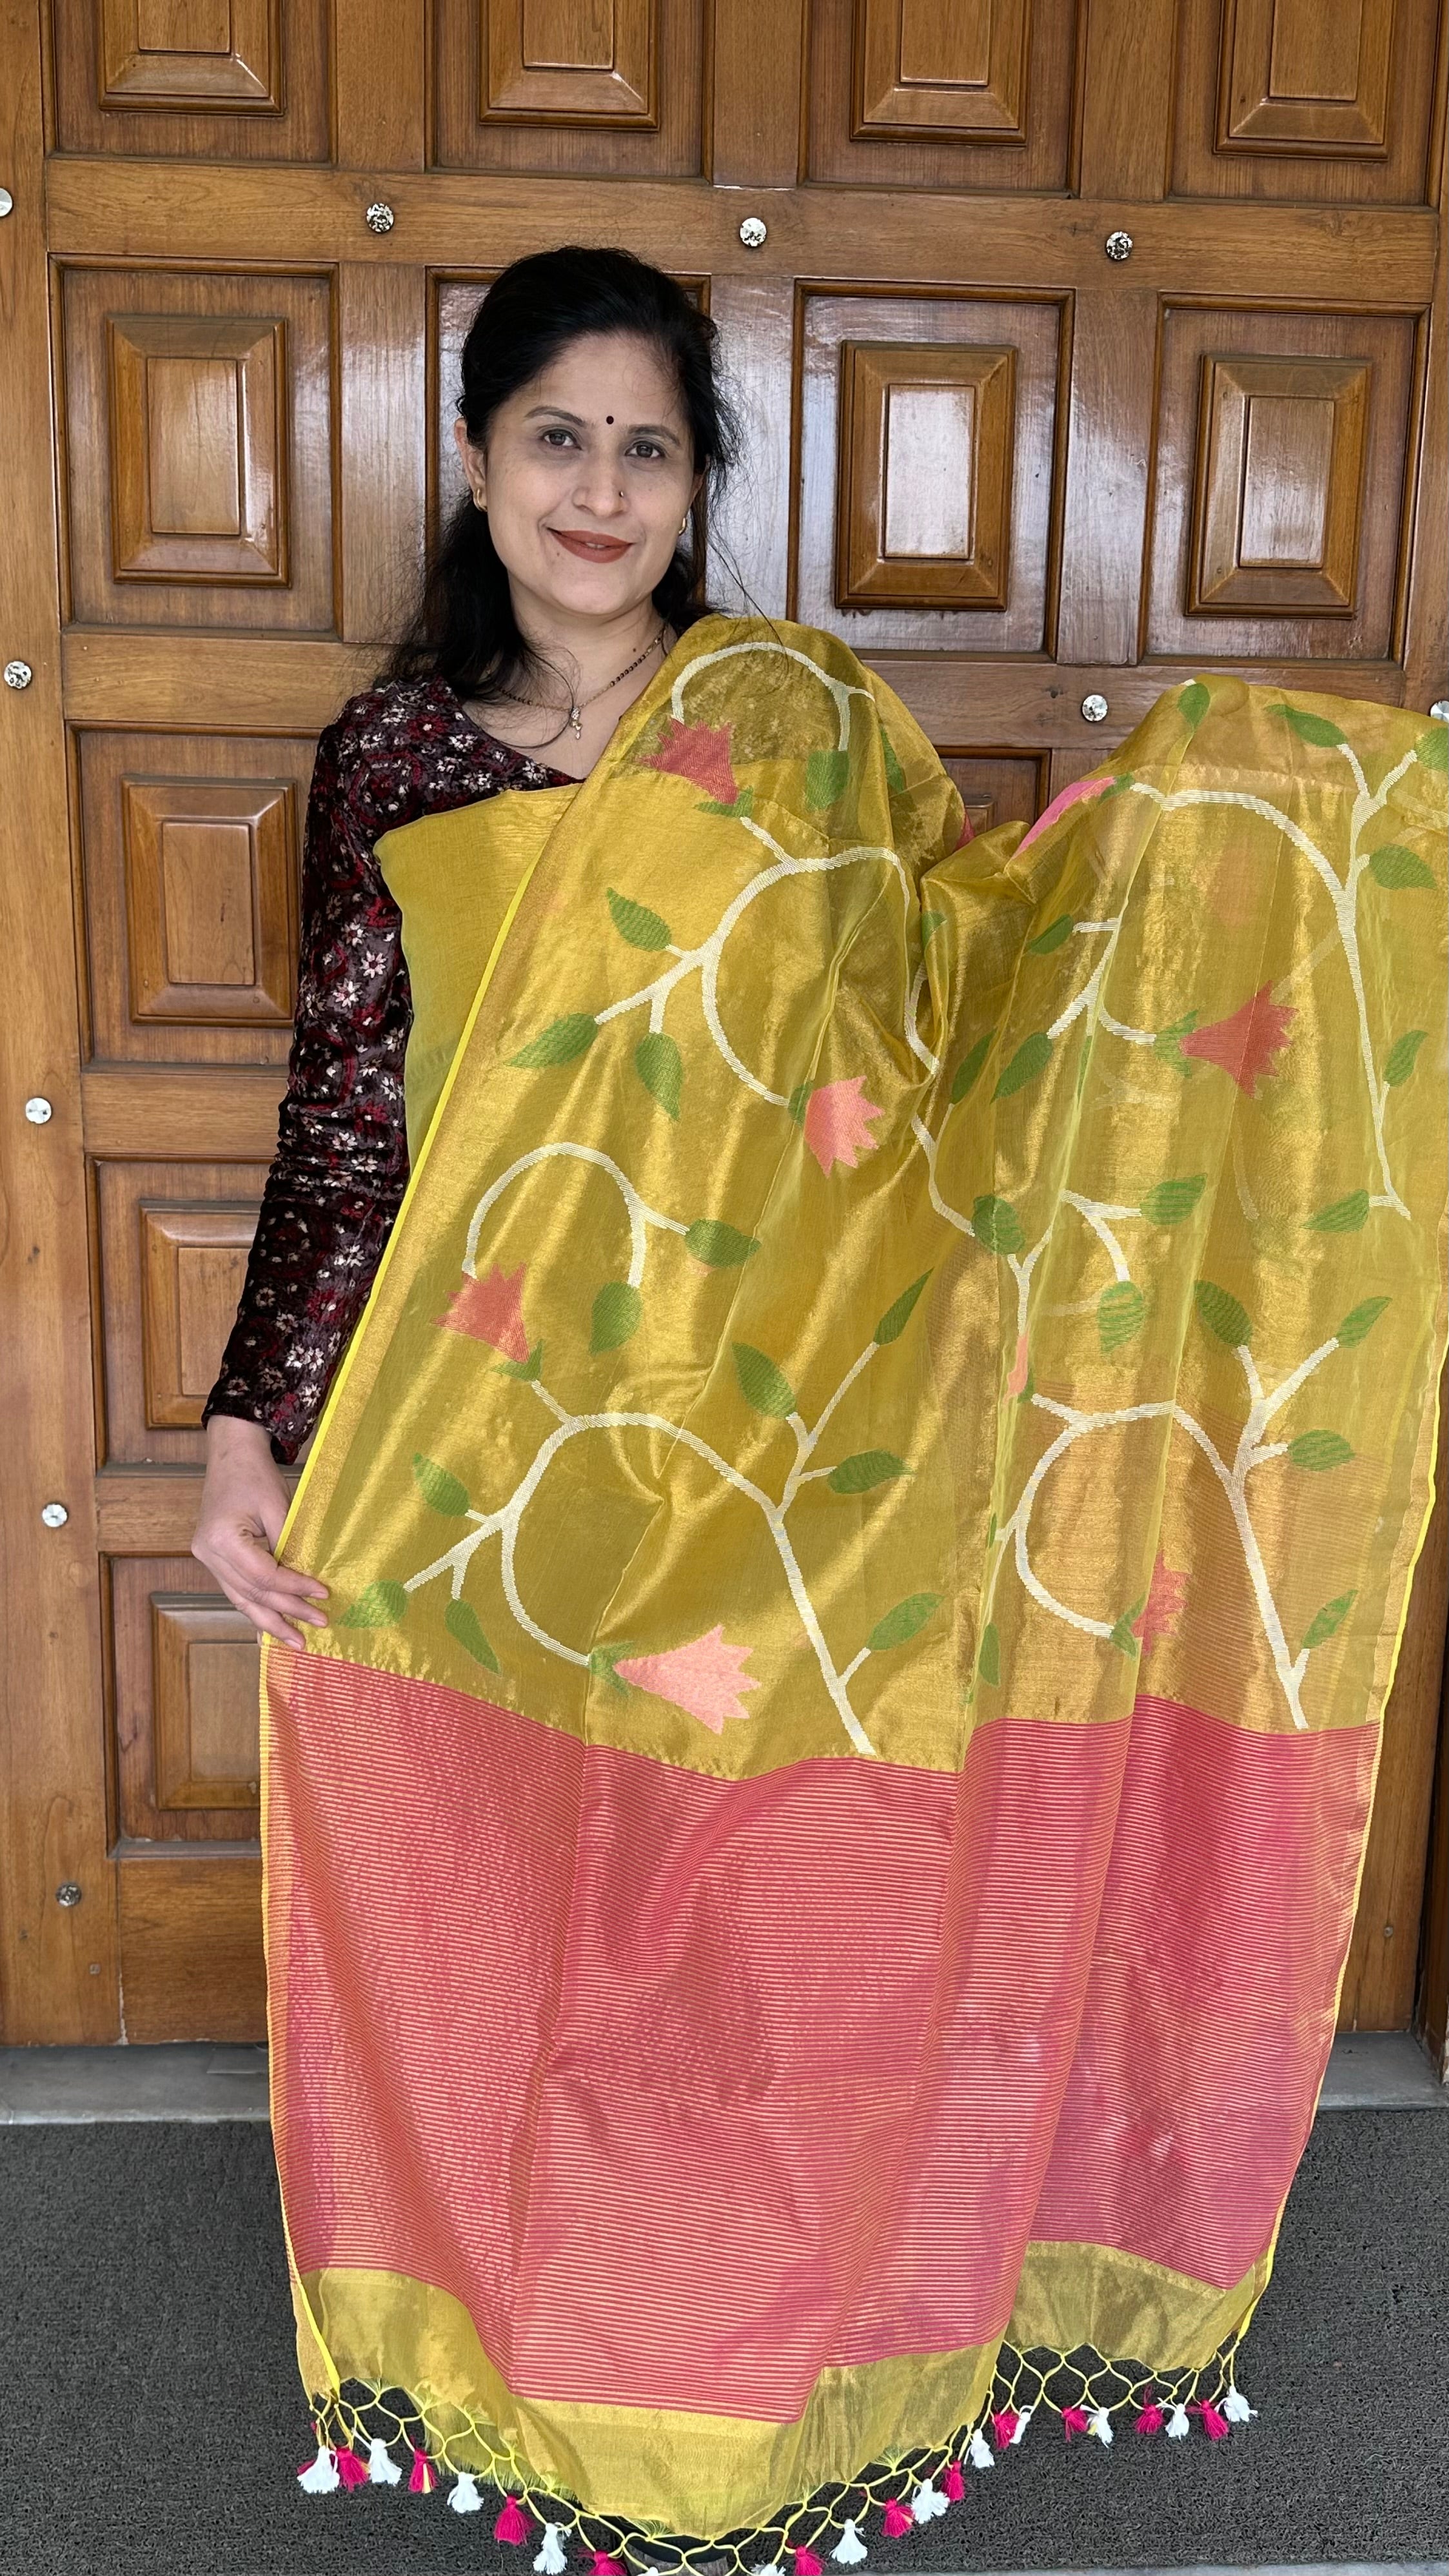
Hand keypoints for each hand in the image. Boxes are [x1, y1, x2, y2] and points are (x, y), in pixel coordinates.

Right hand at [193, 1414, 327, 1644]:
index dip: (295, 1588)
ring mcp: (208, 1559)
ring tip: (295, 1641)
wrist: (231, 1455)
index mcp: (222, 1538)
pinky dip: (256, 1608)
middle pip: (253, 1593)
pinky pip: (236, 1590)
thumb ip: (288, 1545)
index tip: (323, 1595)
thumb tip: (305, 1580)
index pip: (264, 1575)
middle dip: (287, 1612)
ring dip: (270, 1621)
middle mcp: (209, 1554)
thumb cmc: (255, 1475)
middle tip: (316, 1627)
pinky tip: (268, 1631)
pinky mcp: (214, 1559)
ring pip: (241, 1599)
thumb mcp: (278, 1507)